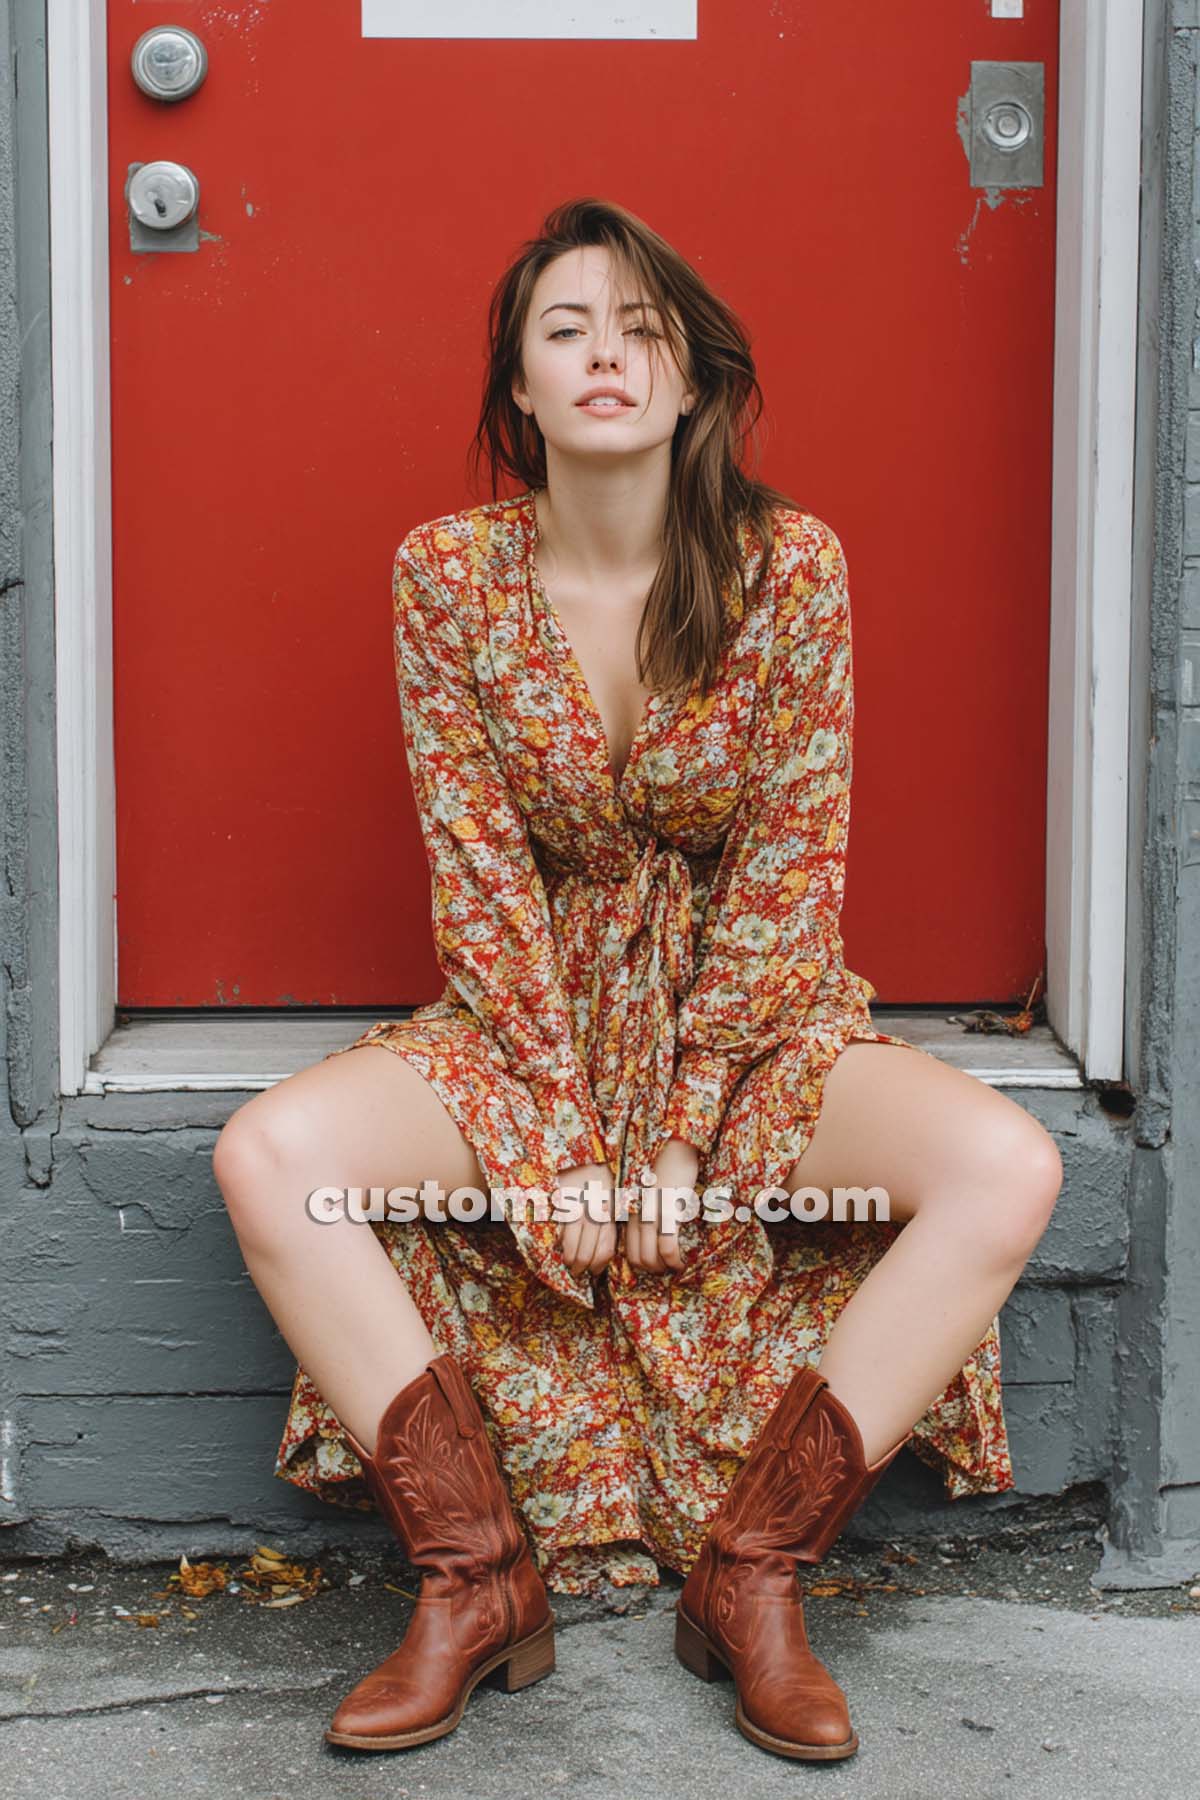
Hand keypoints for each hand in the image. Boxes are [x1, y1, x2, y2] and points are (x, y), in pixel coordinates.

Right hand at [553, 1161, 617, 1278]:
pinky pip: (558, 1230)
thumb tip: (603, 1251)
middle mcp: (593, 1212)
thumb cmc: (600, 1176)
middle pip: (586, 1254)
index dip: (598, 1266)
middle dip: (581, 1268)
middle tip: (577, 1272)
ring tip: (568, 1263)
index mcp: (609, 1211)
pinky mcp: (559, 1202)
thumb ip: (609, 1221)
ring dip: (568, 1260)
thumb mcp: (613, 1197)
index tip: (594, 1271)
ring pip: (570, 1247)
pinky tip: (558, 1245)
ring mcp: (575, 1208)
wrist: (584, 1151)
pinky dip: (557, 1242)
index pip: (604, 1250)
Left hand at [621, 1138, 700, 1274]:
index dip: (641, 1263)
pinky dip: (673, 1261)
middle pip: (637, 1258)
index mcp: (628, 1208)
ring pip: (650, 1257)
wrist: (674, 1141)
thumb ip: (640, 1208)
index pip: (626, 1248)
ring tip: (675, 1268)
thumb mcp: (644, 1187)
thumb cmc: (663, 1163)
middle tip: (667, 1270)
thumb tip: (649, 1230)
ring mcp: (650, 1212)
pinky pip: (667, 1247)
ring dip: (663, 1268)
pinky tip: (680, 1263)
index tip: (656, 1264)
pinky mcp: (667, 1209)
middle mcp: (634, 1213)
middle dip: (653, 1270)